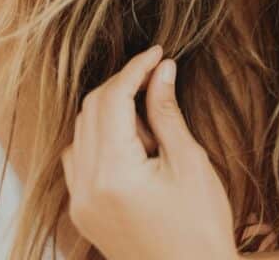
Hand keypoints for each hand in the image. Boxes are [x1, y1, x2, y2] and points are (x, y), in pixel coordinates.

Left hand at [61, 44, 239, 259]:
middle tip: (158, 76)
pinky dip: (99, 138)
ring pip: (81, 131)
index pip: (112, 99)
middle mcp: (86, 187)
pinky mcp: (83, 212)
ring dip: (110, 111)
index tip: (159, 52)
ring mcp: (80, 203)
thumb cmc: (200, 226)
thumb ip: (167, 111)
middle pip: (91, 110)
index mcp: (113, 174)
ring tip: (151, 122)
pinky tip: (131, 143)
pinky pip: (79, 159)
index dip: (135, 69)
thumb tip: (161, 68)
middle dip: (122, 85)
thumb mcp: (189, 161)